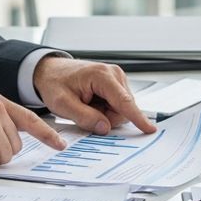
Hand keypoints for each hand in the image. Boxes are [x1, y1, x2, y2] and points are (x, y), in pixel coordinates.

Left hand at [32, 57, 156, 135]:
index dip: (137, 117)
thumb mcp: (62, 104)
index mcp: (101, 75)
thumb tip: (105, 128)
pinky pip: (117, 106)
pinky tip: (92, 103)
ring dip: (104, 114)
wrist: (51, 71)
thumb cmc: (55, 83)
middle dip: (106, 118)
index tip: (150, 129)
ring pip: (120, 109)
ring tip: (86, 104)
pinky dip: (104, 109)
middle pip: (122, 109)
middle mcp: (114, 74)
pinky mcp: (115, 85)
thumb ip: (84, 117)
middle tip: (84, 111)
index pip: (124, 101)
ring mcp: (116, 78)